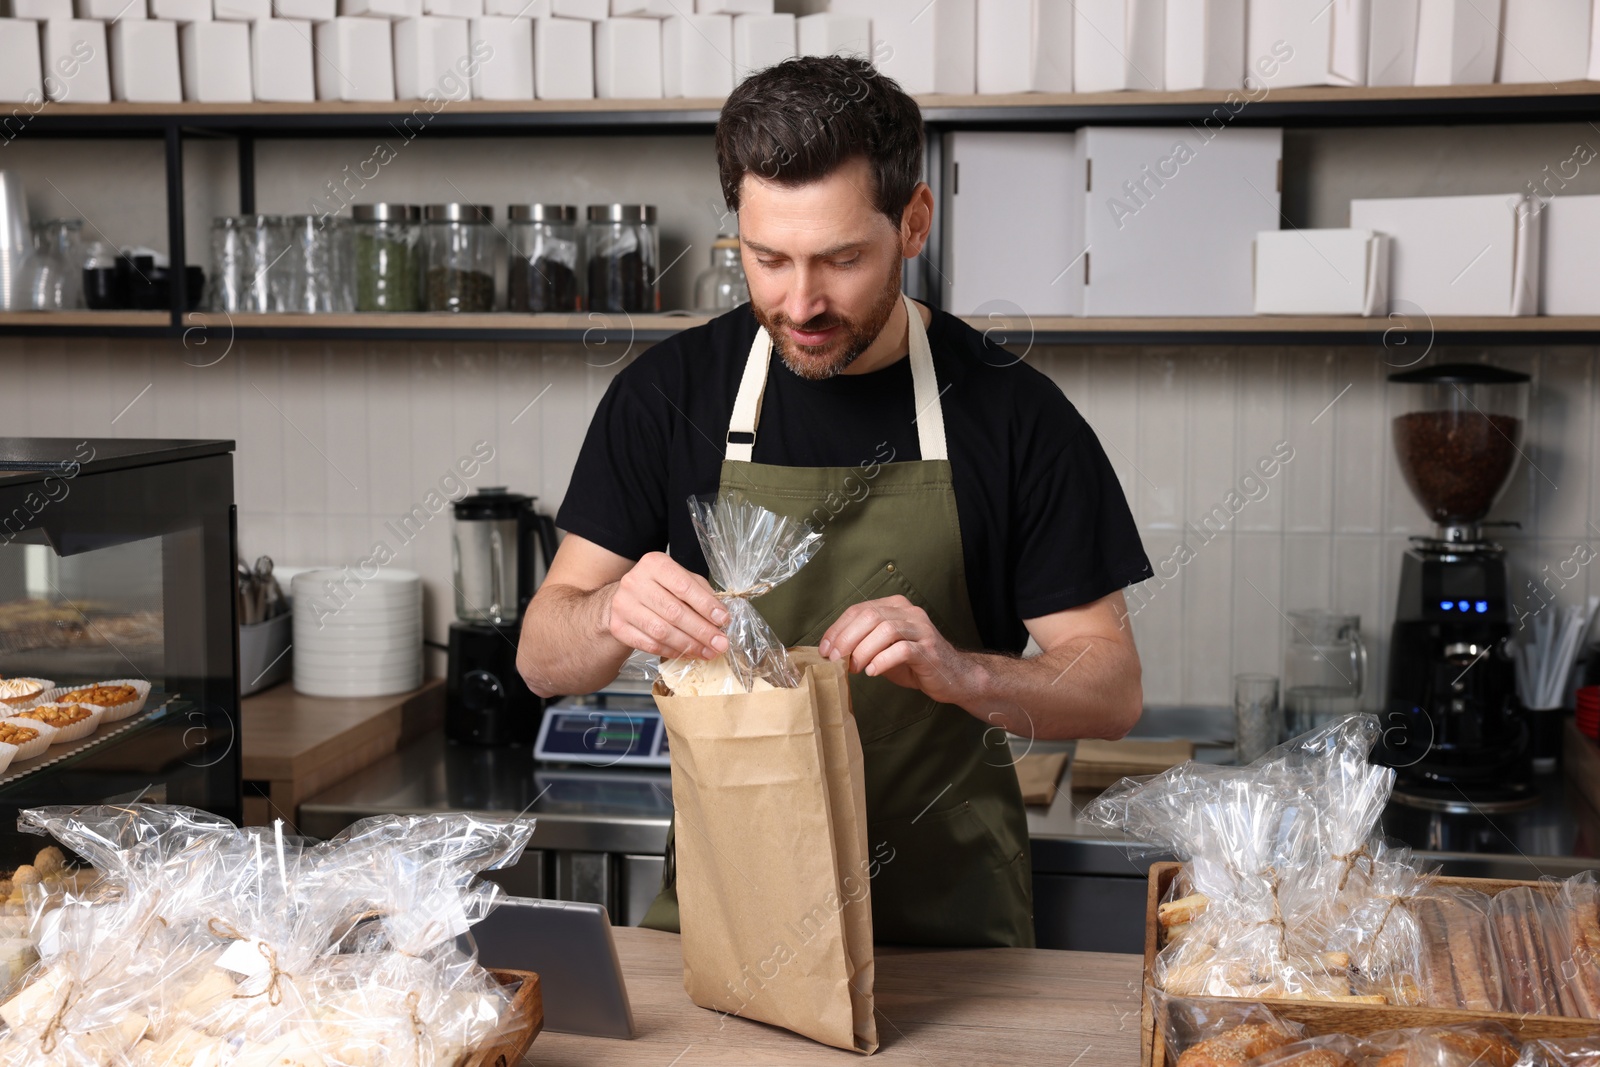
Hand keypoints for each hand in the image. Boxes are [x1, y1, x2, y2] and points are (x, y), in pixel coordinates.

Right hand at [604, 552, 729, 659]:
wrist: (626, 599)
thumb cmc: (660, 588)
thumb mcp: (681, 580)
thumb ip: (701, 593)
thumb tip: (721, 617)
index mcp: (654, 564)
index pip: (683, 586)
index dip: (706, 605)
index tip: (723, 620)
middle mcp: (635, 582)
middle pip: (674, 611)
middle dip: (701, 631)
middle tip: (720, 643)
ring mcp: (623, 605)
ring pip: (661, 631)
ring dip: (689, 645)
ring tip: (708, 652)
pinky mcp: (618, 627)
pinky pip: (650, 645)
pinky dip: (672, 652)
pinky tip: (687, 653)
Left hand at [818, 595, 970, 701]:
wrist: (952, 676)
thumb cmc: (914, 663)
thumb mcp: (884, 649)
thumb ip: (862, 644)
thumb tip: (831, 651)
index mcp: (895, 607)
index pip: (860, 609)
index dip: (838, 628)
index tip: (824, 648)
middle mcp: (909, 612)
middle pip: (871, 616)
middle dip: (847, 638)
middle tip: (835, 659)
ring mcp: (921, 629)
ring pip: (886, 630)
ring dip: (863, 650)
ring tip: (854, 668)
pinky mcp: (929, 649)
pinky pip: (903, 649)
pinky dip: (883, 660)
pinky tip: (873, 671)